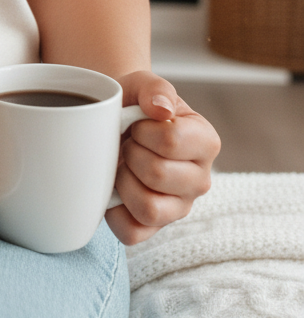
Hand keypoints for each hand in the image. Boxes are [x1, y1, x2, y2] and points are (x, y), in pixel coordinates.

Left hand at [105, 70, 220, 244]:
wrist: (112, 121)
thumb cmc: (131, 104)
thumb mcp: (142, 85)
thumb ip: (155, 90)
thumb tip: (161, 110)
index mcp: (205, 142)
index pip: (171, 141)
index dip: (142, 129)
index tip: (138, 124)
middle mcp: (199, 180)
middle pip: (158, 174)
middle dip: (130, 153)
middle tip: (127, 144)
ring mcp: (178, 208)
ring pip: (149, 208)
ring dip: (123, 181)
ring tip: (122, 165)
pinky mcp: (153, 228)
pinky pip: (132, 232)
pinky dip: (114, 211)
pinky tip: (113, 189)